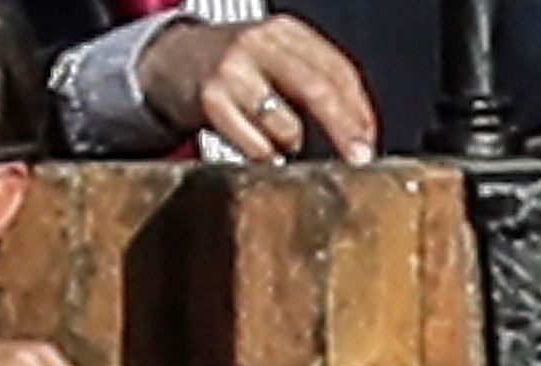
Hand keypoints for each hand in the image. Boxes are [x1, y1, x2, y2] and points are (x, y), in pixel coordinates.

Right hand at [144, 14, 378, 160]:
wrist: (171, 60)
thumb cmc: (236, 67)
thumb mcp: (277, 58)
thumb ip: (315, 81)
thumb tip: (359, 131)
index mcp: (285, 31)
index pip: (338, 70)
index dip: (360, 111)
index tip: (369, 139)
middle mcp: (259, 44)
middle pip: (318, 91)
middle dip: (345, 130)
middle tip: (358, 158)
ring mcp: (233, 71)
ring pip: (288, 126)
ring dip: (294, 145)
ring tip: (283, 142)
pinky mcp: (212, 100)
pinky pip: (257, 145)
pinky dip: (267, 156)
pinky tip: (264, 151)